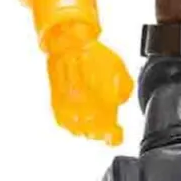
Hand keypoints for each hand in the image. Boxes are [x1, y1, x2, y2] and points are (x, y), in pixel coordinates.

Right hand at [44, 23, 133, 143]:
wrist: (70, 44)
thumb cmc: (93, 54)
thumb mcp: (119, 69)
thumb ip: (124, 88)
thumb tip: (121, 99)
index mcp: (102, 100)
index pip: (109, 129)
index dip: (115, 135)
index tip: (119, 134)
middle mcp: (84, 107)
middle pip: (94, 131)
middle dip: (102, 133)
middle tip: (106, 132)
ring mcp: (69, 106)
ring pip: (78, 129)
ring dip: (87, 132)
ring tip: (93, 130)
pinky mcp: (57, 102)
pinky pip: (64, 121)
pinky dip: (71, 126)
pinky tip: (76, 125)